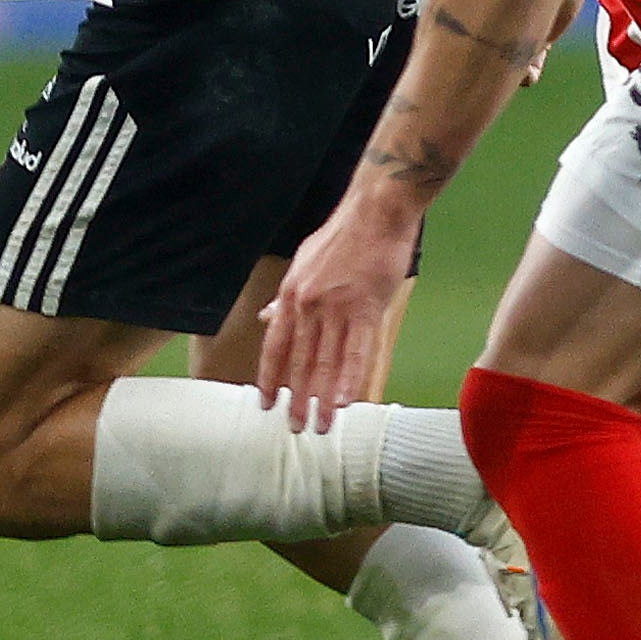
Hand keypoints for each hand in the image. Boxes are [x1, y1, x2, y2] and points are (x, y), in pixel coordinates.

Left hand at [258, 191, 417, 433]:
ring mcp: (338, 308)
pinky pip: (358, 351)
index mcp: (291, 294)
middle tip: (295, 428)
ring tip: (323, 426)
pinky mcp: (368, 308)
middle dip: (297, 399)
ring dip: (324, 398)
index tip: (266, 403)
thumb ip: (285, 296)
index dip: (269, 377)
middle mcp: (309, 305)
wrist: (375, 212)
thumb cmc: (341, 236)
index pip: (275, 345)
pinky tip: (345, 402)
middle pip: (300, 362)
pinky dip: (351, 378)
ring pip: (328, 362)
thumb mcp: (302, 262)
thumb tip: (265, 316)